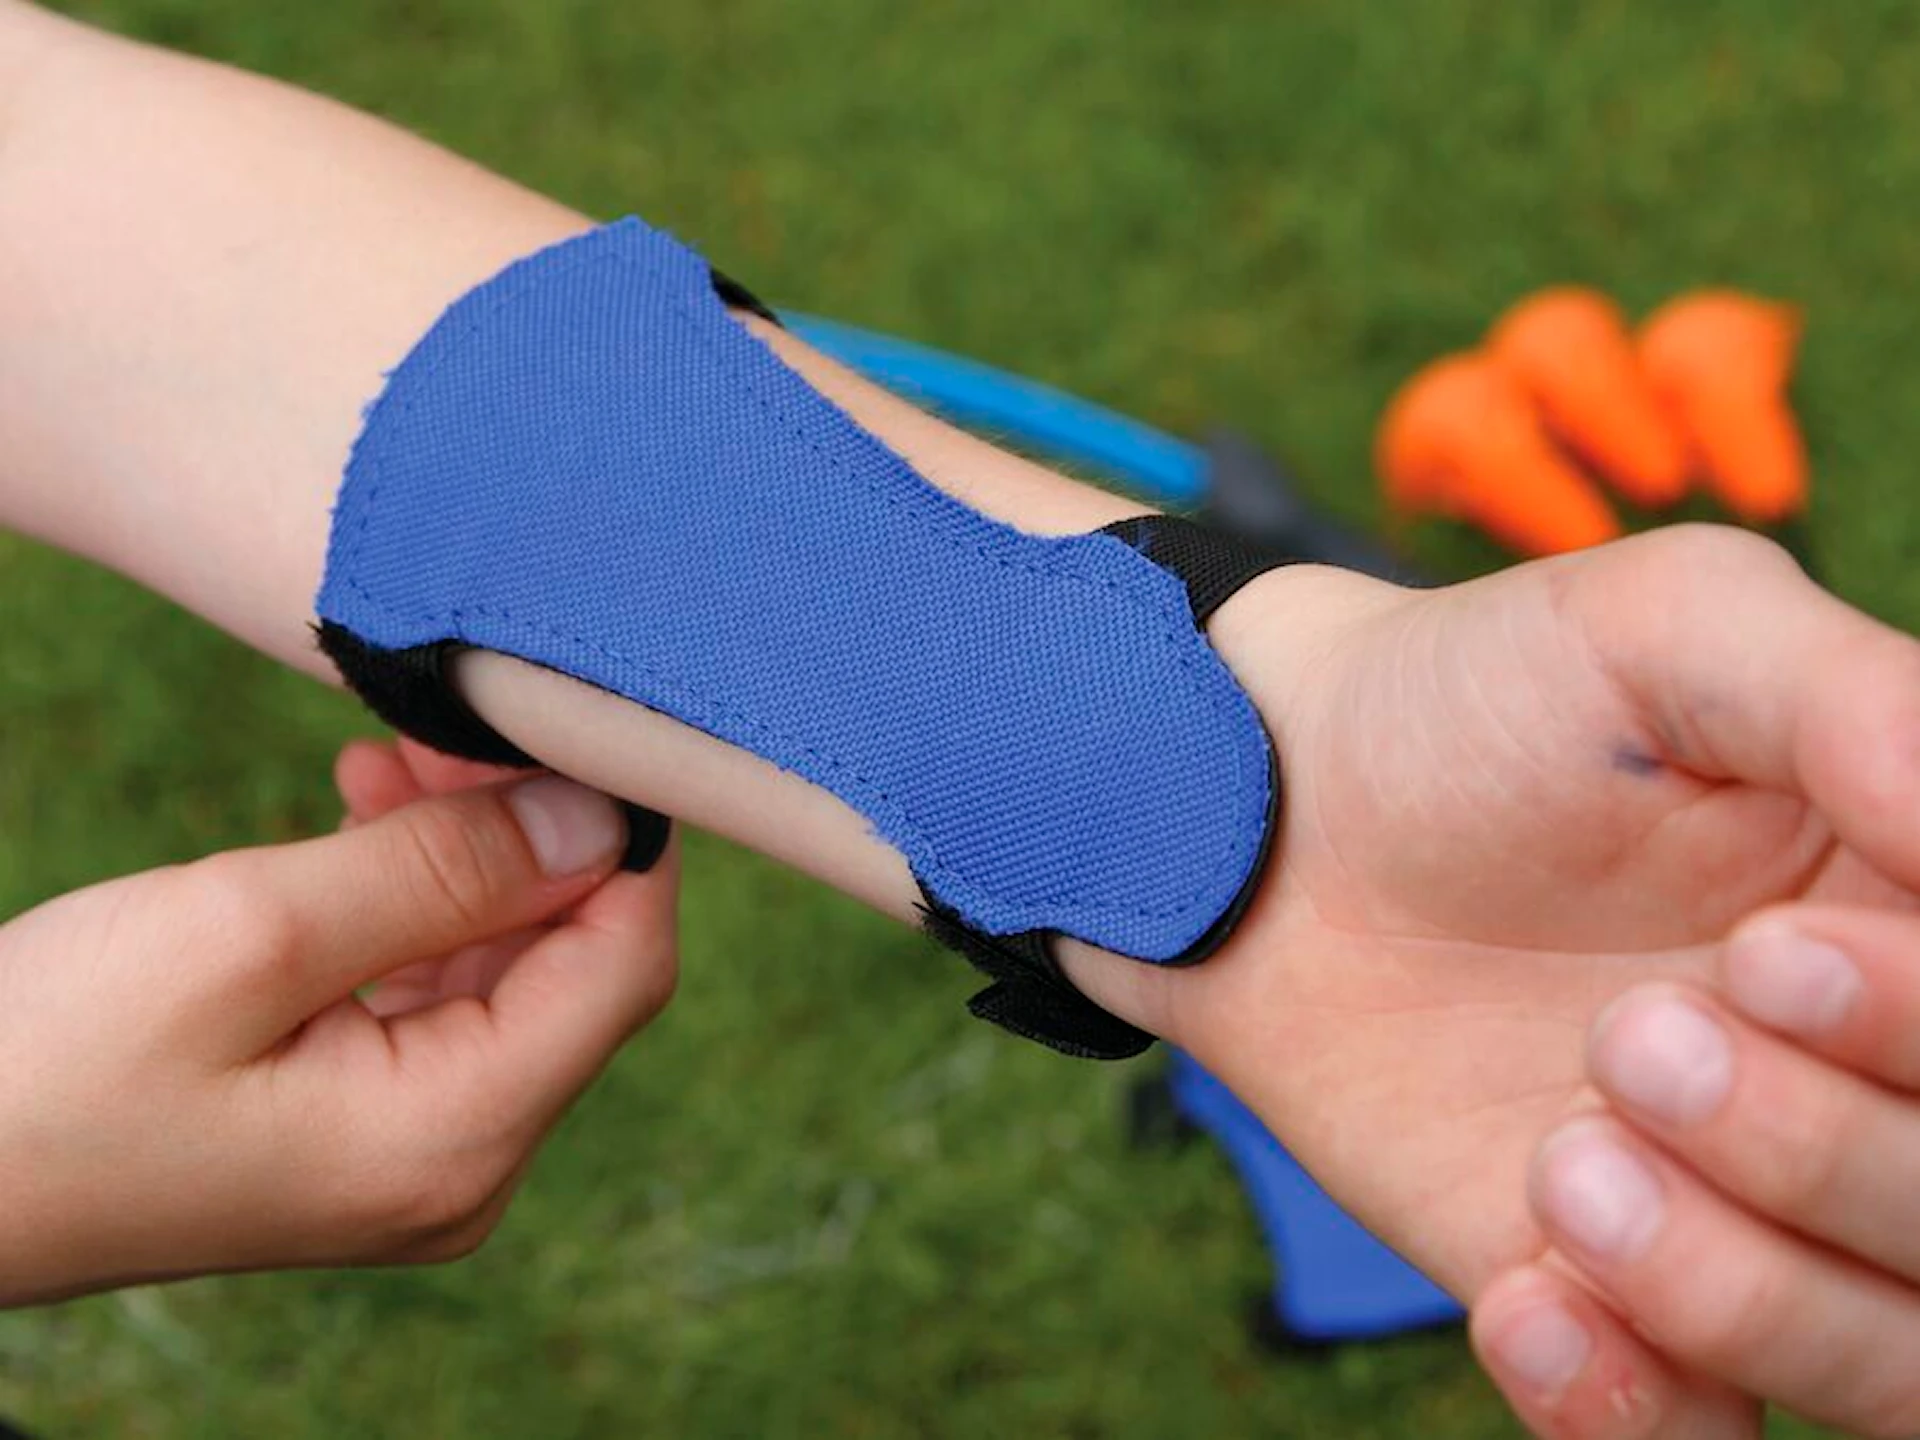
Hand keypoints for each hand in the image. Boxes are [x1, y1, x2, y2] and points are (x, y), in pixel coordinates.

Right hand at [0, 740, 675, 1302]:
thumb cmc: (50, 1062)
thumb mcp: (250, 935)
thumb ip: (444, 873)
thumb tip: (598, 816)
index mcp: (455, 1137)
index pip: (624, 965)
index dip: (621, 838)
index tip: (558, 730)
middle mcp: (462, 1166)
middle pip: (572, 966)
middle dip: (527, 833)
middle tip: (434, 733)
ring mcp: (417, 1156)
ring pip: (506, 970)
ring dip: (467, 857)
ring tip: (384, 764)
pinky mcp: (366, 1127)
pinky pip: (440, 999)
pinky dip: (418, 906)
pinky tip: (362, 826)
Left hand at [1065, 524, 1919, 1434]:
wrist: (1270, 822)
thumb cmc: (1473, 703)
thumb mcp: (1667, 630)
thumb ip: (1858, 702)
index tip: (1763, 953)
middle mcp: (1876, 1085)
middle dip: (1823, 1152)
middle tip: (1634, 1037)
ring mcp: (1757, 1212)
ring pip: (1886, 1365)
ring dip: (1738, 1290)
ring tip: (1561, 1159)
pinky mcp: (1617, 1299)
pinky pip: (1700, 1434)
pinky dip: (1631, 1404)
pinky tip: (1523, 1299)